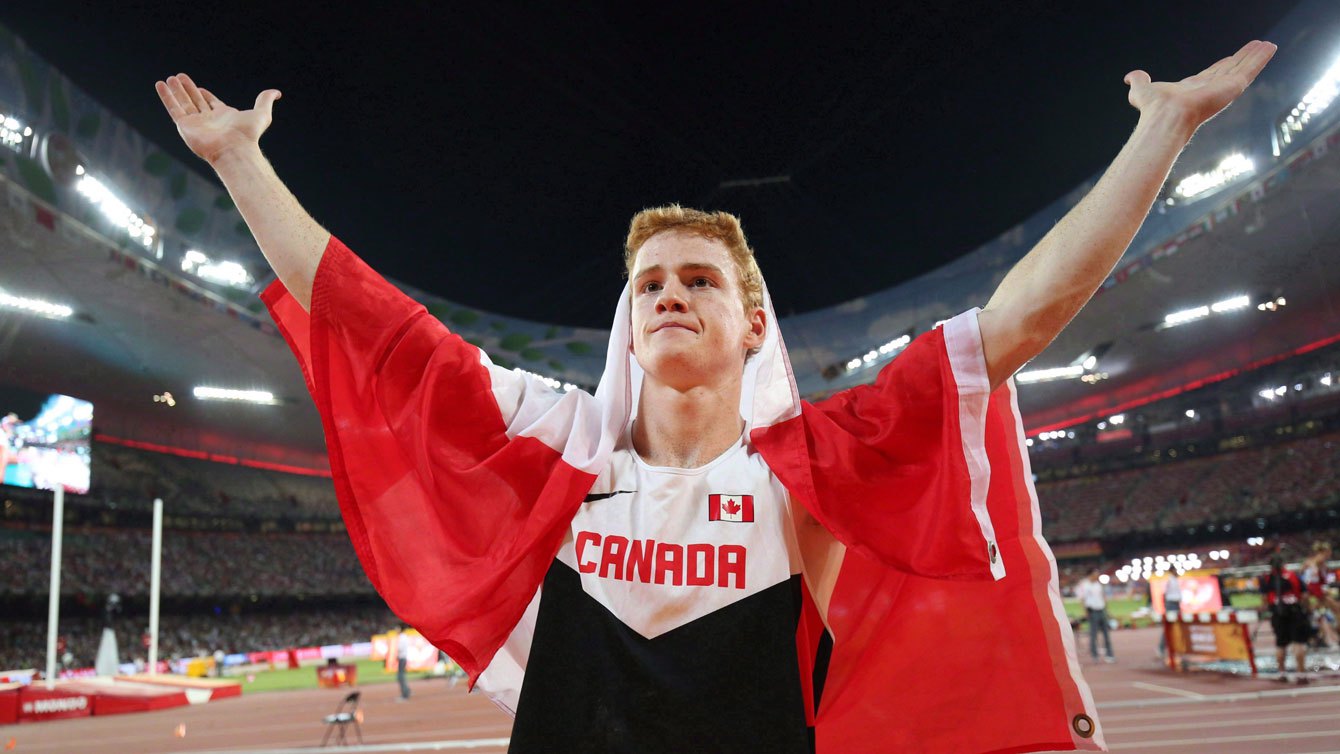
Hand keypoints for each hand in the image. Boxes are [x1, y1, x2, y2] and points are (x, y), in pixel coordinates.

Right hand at [155, 74, 280, 164]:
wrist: (235, 148)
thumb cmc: (248, 134)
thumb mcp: (261, 113)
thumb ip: (265, 100)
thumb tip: (277, 92)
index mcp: (223, 116)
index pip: (210, 103)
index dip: (204, 94)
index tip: (198, 87)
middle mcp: (208, 120)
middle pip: (195, 101)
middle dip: (187, 89)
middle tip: (179, 77)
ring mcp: (195, 123)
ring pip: (183, 103)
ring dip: (175, 91)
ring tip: (169, 79)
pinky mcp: (184, 126)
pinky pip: (173, 108)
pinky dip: (166, 97)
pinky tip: (161, 85)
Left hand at [1125, 40, 1276, 131]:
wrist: (1166, 116)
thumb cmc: (1153, 108)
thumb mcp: (1142, 90)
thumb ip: (1139, 81)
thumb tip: (1129, 77)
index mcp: (1194, 89)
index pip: (1212, 74)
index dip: (1222, 65)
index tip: (1231, 58)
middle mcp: (1211, 88)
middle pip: (1231, 68)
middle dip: (1243, 58)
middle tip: (1256, 48)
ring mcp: (1224, 87)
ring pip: (1244, 67)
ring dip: (1255, 55)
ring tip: (1267, 44)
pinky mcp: (1233, 86)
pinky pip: (1251, 68)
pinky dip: (1261, 58)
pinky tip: (1270, 47)